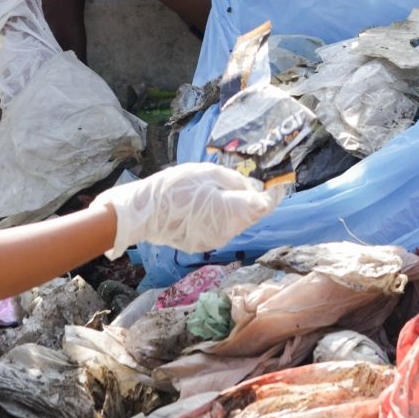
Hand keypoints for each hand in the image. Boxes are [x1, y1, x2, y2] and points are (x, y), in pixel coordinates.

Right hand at [90, 162, 277, 257]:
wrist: (143, 213)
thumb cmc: (175, 187)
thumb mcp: (206, 173)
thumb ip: (234, 181)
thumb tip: (252, 189)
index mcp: (231, 212)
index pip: (263, 207)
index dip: (273, 195)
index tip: (275, 184)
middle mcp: (227, 232)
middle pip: (250, 216)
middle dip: (253, 201)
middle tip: (247, 182)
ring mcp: (214, 241)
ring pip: (235, 224)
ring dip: (236, 209)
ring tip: (222, 191)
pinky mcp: (201, 245)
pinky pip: (219, 229)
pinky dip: (220, 217)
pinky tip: (207, 205)